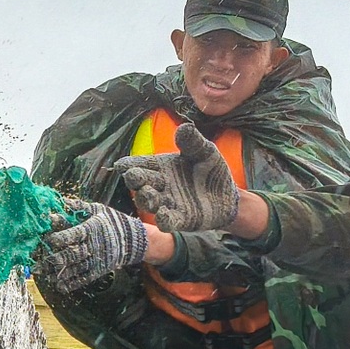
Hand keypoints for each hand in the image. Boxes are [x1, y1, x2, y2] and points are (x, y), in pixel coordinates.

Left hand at [36, 202, 149, 294]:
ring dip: (61, 273)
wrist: (133, 240)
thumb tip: (62, 200)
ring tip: (46, 275)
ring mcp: (97, 259)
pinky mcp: (99, 270)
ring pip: (77, 268)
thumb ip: (79, 206)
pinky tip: (60, 285)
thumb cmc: (112, 221)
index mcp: (92, 229)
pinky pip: (85, 278)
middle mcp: (94, 245)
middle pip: (73, 253)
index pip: (76, 234)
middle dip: (57, 258)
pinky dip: (72, 283)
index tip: (49, 239)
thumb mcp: (98, 209)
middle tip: (43, 261)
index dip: (62, 237)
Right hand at [112, 122, 240, 232]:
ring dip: (146, 199)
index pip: (140, 164)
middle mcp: (159, 185)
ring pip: (150, 203)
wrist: (228, 195)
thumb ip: (193, 142)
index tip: (121, 165)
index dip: (129, 165)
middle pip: (141, 183)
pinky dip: (163, 219)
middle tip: (133, 176)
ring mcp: (168, 204)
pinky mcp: (180, 220)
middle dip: (135, 180)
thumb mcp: (205, 152)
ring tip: (147, 193)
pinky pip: (167, 221)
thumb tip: (185, 127)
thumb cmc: (211, 170)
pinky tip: (163, 214)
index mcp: (160, 166)